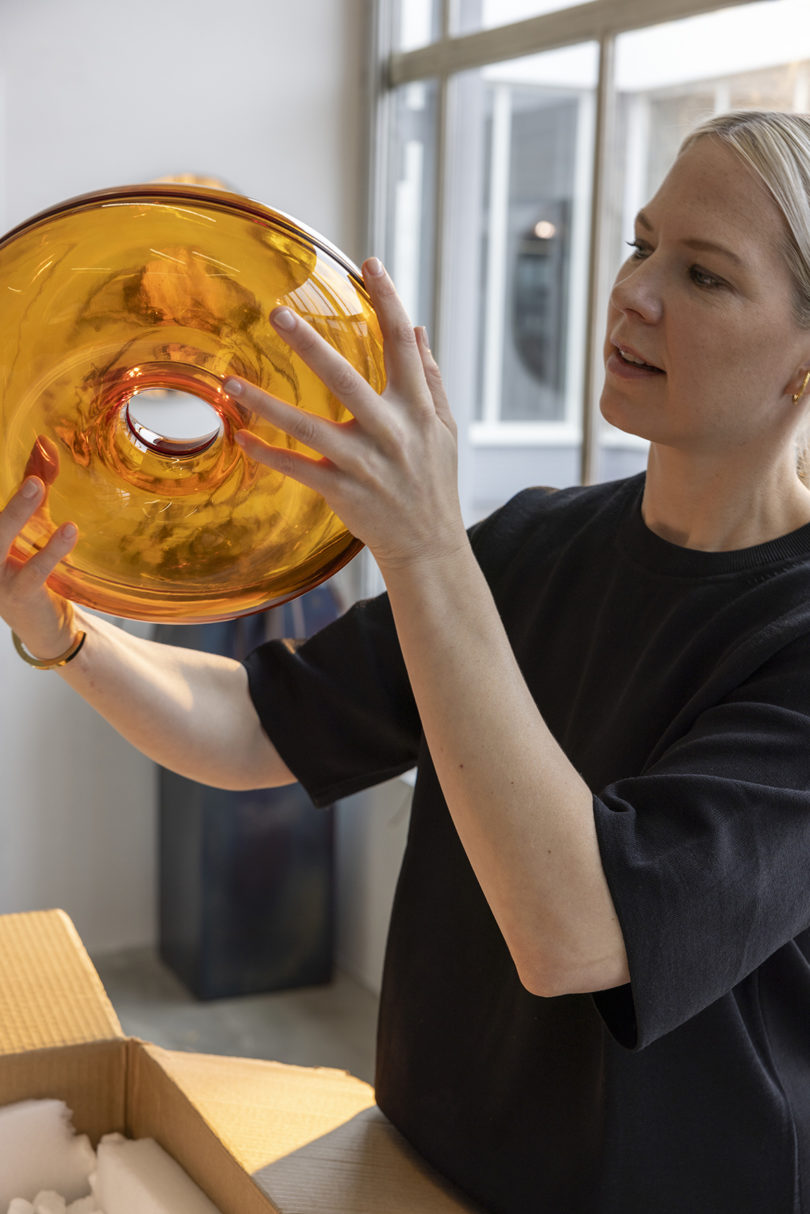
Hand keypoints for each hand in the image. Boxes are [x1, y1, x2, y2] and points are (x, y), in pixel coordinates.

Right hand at [1, 441, 79, 660]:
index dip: (8, 491)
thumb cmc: (34, 573)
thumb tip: (43, 448)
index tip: (28, 446)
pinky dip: (50, 550)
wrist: (47, 628)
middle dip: (6, 498)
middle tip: (28, 469)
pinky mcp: (17, 595)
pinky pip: (33, 571)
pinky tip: (70, 531)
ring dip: (16, 512)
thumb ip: (36, 495)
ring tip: (38, 485)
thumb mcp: (33, 530)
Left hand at [226, 258, 467, 574]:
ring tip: (233, 382)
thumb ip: (430, 379)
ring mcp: (365, 464)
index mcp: (419, 410)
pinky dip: (269, 454)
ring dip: (268, 404)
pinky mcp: (343, 492)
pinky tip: (241, 437)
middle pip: (346, 380)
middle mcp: (392, 432)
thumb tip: (417, 330)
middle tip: (277, 312)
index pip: (403, 346)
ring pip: (310, 428)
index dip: (389, 302)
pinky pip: (298, 469)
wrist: (429, 547)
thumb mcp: (444, 429)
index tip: (371, 263)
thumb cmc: (433, 482)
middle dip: (311, 345)